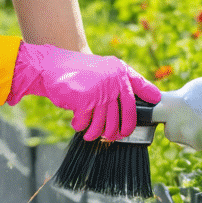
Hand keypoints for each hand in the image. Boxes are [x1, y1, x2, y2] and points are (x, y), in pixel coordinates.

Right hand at [6, 43, 160, 141]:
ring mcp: (101, 90)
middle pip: (125, 115)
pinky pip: (87, 121)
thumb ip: (123, 82)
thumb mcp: (105, 70)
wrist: (51, 65)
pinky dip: (80, 125)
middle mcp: (114, 80)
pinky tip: (77, 124)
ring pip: (106, 122)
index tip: (150, 108)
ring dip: (97, 133)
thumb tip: (148, 99)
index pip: (137, 89)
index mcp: (120, 71)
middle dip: (120, 130)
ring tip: (91, 135)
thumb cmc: (79, 72)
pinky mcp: (86, 100)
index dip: (145, 100)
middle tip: (114, 137)